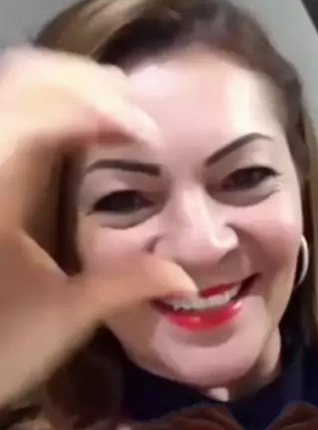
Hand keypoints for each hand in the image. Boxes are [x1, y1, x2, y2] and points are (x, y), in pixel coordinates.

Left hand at [0, 48, 196, 406]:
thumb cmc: (2, 348)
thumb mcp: (67, 317)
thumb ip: (128, 286)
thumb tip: (188, 278)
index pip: (42, 115)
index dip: (98, 107)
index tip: (147, 135)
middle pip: (25, 82)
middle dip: (86, 85)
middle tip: (138, 116)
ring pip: (12, 90)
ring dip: (65, 90)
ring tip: (115, 116)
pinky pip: (9, 117)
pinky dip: (46, 110)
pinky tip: (78, 134)